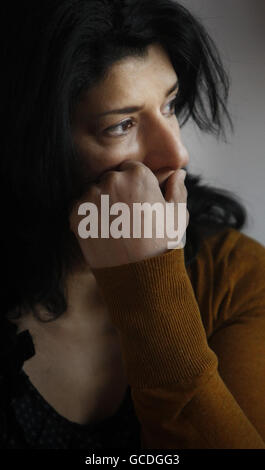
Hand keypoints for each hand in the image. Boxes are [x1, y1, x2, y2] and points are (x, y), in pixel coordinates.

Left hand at [69, 160, 188, 268]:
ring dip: (100, 204)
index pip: (131, 169)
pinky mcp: (76, 215)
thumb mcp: (177, 216)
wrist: (138, 276)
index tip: (139, 204)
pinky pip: (79, 208)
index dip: (135, 186)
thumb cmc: (162, 246)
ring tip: (115, 227)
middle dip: (117, 193)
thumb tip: (178, 173)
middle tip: (127, 218)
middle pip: (110, 178)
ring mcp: (91, 197)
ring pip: (93, 192)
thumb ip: (177, 189)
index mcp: (137, 174)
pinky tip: (103, 232)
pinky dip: (87, 217)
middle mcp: (111, 180)